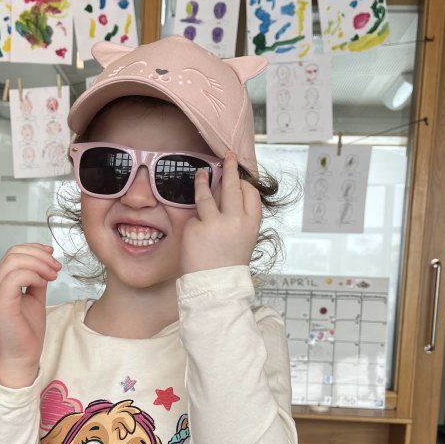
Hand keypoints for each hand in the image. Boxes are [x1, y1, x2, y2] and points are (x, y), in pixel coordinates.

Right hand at [0, 244, 60, 387]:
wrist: (22, 356)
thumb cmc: (26, 332)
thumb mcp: (35, 299)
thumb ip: (37, 281)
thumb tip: (46, 265)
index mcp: (3, 282)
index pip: (14, 253)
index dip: (35, 250)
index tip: (53, 257)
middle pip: (13, 253)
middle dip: (39, 255)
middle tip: (56, 268)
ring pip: (13, 261)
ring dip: (38, 264)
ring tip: (53, 275)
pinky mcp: (1, 303)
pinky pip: (14, 277)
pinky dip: (32, 275)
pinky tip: (44, 284)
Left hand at [180, 151, 260, 275]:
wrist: (216, 287)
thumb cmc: (228, 266)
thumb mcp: (244, 241)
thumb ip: (239, 220)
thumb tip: (227, 198)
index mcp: (251, 224)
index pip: (251, 194)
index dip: (245, 184)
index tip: (239, 179)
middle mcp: (235, 220)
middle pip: (232, 186)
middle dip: (230, 168)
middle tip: (227, 156)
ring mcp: (215, 223)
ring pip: (207, 195)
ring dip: (203, 181)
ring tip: (201, 173)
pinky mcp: (196, 228)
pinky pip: (193, 219)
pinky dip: (194, 226)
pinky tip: (197, 240)